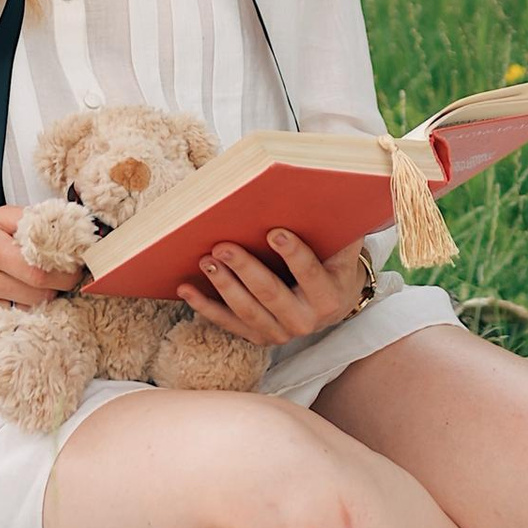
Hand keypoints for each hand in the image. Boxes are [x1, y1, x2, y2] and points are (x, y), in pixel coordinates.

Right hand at [0, 199, 76, 341]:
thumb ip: (27, 220)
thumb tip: (64, 230)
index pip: (39, 272)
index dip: (64, 275)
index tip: (74, 273)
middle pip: (36, 297)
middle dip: (54, 290)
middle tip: (57, 282)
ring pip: (23, 316)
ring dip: (35, 307)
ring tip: (32, 293)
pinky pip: (3, 329)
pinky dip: (13, 318)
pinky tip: (10, 303)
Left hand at [188, 229, 371, 351]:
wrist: (333, 301)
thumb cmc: (333, 261)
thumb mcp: (341, 245)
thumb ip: (335, 224)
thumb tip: (320, 190)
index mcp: (329, 297)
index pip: (309, 273)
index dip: (293, 253)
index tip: (274, 232)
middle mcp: (305, 320)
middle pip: (271, 294)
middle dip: (245, 269)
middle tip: (223, 247)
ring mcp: (281, 332)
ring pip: (247, 310)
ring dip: (223, 285)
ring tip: (205, 261)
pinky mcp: (259, 337)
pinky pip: (228, 323)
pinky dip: (205, 307)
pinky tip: (185, 289)